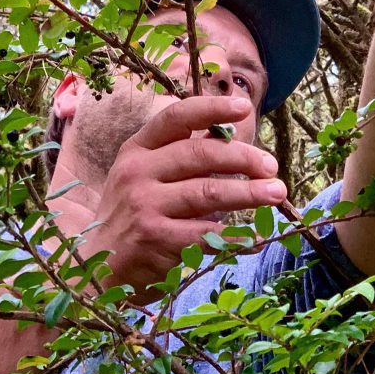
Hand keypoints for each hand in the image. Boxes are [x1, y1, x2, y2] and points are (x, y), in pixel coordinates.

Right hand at [79, 95, 285, 302]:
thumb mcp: (143, 176)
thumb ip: (180, 155)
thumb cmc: (130, 215)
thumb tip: (233, 136)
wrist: (97, 266)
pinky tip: (255, 237)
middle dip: (243, 158)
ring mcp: (144, 206)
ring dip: (249, 193)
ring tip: (277, 192)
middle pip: (201, 154)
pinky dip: (236, 236)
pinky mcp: (155, 239)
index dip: (212, 109)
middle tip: (271, 167)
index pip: (176, 117)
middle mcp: (137, 172)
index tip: (244, 107)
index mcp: (137, 149)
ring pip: (209, 192)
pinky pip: (207, 234)